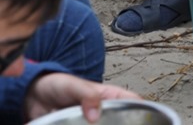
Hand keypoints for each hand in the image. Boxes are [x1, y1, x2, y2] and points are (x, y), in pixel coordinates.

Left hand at [23, 72, 138, 121]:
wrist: (33, 97)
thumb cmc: (58, 85)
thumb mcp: (73, 85)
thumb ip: (87, 96)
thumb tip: (96, 115)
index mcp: (109, 96)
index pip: (133, 102)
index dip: (143, 111)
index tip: (144, 121)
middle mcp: (103, 112)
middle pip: (121, 122)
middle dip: (121, 123)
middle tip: (106, 123)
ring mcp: (91, 123)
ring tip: (84, 124)